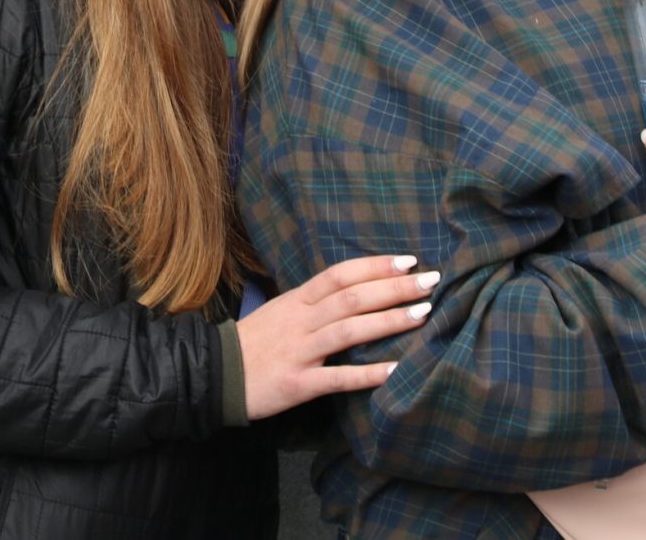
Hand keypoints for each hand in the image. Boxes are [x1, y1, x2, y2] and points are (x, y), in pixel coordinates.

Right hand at [237, 255, 436, 420]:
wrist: (215, 374)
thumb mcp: (282, 311)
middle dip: (393, 288)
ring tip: (422, 314)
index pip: (340, 274)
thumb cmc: (256, 342)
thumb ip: (316, 302)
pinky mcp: (298, 383)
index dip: (374, 265)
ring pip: (348, 331)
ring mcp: (299, 351)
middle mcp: (300, 320)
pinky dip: (368, 374)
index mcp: (297, 300)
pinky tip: (396, 370)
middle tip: (430, 282)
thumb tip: (358, 290)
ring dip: (388, 321)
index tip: (408, 261)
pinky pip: (337, 377)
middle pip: (351, 297)